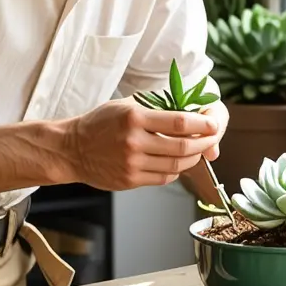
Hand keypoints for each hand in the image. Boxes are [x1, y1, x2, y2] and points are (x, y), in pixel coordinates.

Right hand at [63, 97, 222, 190]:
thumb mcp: (125, 105)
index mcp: (134, 118)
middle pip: (183, 147)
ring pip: (177, 166)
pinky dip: (176, 171)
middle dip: (204, 143)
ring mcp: (132, 164)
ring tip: (197, 151)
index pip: (180, 123)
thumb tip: (189, 109)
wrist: (72, 149)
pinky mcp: (130, 180)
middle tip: (212, 139)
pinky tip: (177, 163)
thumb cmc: (100, 123)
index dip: (202, 124)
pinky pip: (164, 178)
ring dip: (193, 158)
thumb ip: (155, 106)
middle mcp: (134, 142)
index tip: (213, 124)